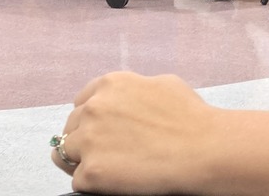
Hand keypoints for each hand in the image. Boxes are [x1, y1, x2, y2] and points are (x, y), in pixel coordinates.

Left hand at [52, 72, 221, 194]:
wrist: (202, 149)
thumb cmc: (190, 117)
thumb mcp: (161, 84)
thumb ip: (135, 89)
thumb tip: (130, 98)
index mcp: (109, 84)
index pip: (81, 102)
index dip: (89, 118)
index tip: (96, 130)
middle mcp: (93, 108)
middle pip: (71, 127)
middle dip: (83, 139)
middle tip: (101, 153)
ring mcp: (90, 140)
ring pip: (66, 153)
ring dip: (81, 161)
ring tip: (101, 170)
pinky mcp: (92, 172)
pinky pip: (78, 181)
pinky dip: (92, 184)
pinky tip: (111, 184)